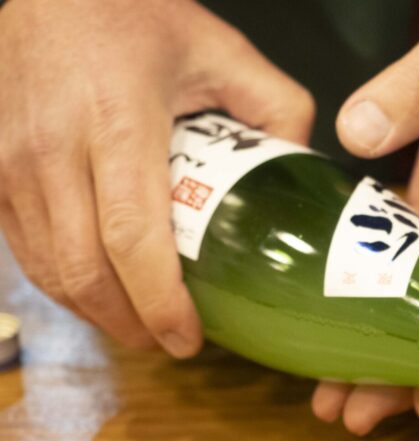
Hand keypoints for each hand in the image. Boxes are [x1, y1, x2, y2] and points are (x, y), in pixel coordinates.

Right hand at [0, 0, 313, 356]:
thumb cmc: (137, 15)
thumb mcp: (223, 50)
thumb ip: (277, 107)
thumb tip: (302, 166)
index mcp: (118, 123)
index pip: (132, 237)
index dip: (159, 302)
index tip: (188, 338)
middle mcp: (53, 149)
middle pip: (84, 270)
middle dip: (130, 324)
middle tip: (172, 343)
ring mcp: (11, 161)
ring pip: (48, 270)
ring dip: (95, 313)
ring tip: (140, 327)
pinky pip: (23, 249)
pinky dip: (62, 285)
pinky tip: (98, 294)